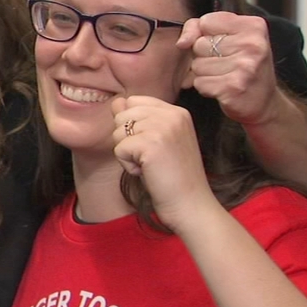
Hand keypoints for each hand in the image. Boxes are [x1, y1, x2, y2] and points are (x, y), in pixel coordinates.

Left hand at [111, 96, 217, 232]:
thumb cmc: (172, 176)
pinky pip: (119, 148)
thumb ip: (137, 119)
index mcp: (176, 111)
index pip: (133, 101)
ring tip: (149, 165)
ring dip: (127, 153)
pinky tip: (147, 172)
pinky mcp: (151, 143)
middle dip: (127, 139)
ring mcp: (163, 127)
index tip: (150, 146)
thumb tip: (116, 102)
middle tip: (150, 158)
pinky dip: (128, 165)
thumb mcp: (156, 141)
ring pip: (117, 132)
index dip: (131, 125)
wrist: (190, 205)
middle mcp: (172, 114)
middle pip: (122, 115)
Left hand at [176, 12, 282, 125]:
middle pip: (199, 44)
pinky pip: (200, 83)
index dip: (206, 35)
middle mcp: (252, 44)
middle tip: (226, 64)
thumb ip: (198, 28)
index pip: (206, 21)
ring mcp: (245, 67)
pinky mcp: (234, 87)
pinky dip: (206, 88)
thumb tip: (182, 42)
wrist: (264, 102)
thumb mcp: (229, 38)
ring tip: (225, 76)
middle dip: (205, 56)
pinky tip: (223, 89)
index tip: (224, 45)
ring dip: (205, 74)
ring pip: (197, 65)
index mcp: (253, 26)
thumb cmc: (242, 67)